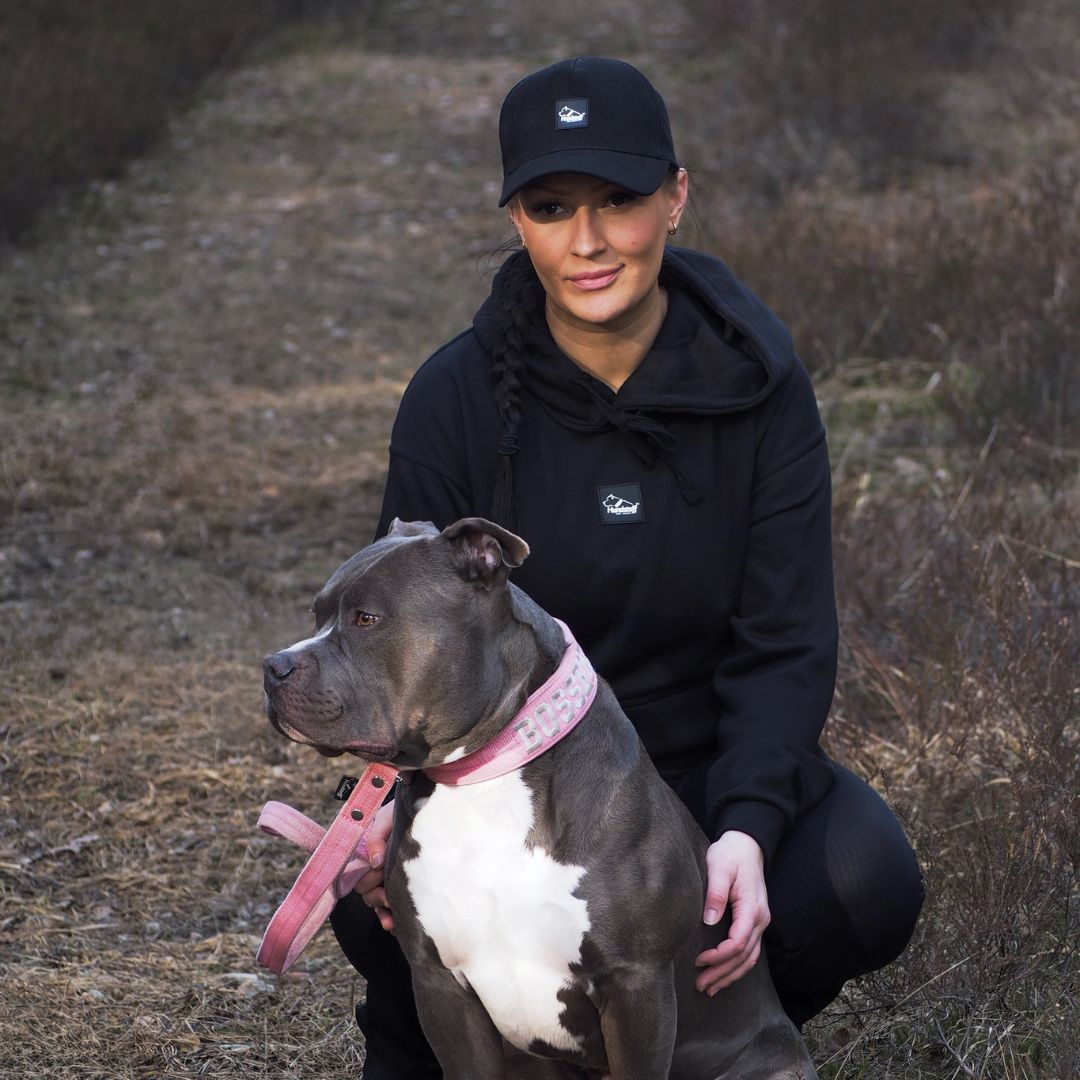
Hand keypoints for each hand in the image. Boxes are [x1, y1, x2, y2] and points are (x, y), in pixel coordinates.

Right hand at [353, 800, 395, 932]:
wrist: (422, 811)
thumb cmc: (401, 815)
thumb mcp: (387, 819)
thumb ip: (377, 836)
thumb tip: (375, 861)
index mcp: (366, 852)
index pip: (355, 872)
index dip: (365, 876)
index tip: (379, 872)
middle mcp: (372, 867)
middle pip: (364, 890)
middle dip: (375, 892)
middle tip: (388, 891)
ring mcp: (384, 880)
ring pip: (373, 901)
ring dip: (381, 907)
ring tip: (393, 907)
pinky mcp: (395, 890)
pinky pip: (386, 910)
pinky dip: (388, 918)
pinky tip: (393, 925)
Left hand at [694, 830, 769, 994]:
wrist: (746, 844)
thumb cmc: (730, 854)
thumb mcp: (720, 867)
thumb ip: (716, 893)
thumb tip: (710, 919)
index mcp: (752, 909)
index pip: (738, 943)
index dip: (718, 956)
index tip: (698, 960)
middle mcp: (760, 920)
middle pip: (744, 957)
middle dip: (722, 974)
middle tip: (701, 986)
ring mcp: (760, 922)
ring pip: (749, 958)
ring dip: (730, 975)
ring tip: (710, 988)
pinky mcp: (754, 922)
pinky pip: (750, 951)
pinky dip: (737, 967)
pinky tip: (724, 975)